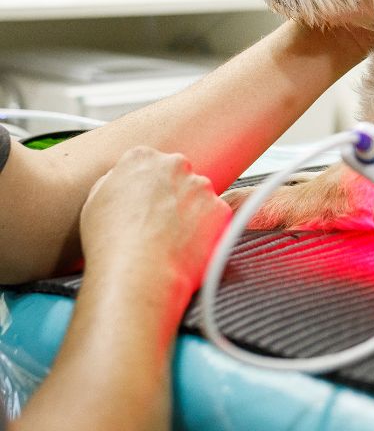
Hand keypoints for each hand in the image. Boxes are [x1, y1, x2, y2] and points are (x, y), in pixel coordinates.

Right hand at [80, 147, 231, 296]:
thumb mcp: (95, 201)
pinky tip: (186, 247)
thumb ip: (116, 181)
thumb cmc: (111, 243)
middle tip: (159, 224)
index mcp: (141, 158)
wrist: (138, 274)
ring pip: (199, 196)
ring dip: (191, 212)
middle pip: (178, 176)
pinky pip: (215, 217)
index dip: (147, 187)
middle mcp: (175, 165)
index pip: (149, 163)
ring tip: (171, 240)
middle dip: (173, 195)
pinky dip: (206, 230)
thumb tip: (127, 182)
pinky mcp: (220, 208)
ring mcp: (201, 186)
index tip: (144, 205)